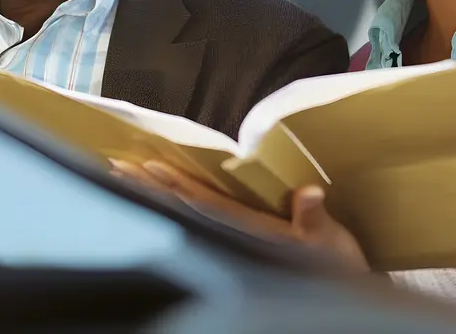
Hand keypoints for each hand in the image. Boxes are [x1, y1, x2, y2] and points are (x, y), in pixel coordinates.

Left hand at [110, 159, 368, 274]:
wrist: (339, 290)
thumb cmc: (334, 264)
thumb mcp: (327, 241)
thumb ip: (313, 217)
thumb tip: (308, 193)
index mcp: (251, 231)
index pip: (203, 204)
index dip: (175, 186)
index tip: (147, 167)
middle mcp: (235, 233)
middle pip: (183, 207)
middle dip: (150, 187)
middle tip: (116, 166)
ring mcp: (235, 236)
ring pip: (185, 212)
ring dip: (154, 193)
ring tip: (124, 175)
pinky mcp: (241, 237)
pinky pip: (200, 215)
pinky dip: (176, 202)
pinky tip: (159, 193)